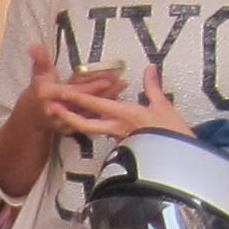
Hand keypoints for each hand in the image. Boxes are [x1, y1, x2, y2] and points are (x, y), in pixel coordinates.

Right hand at [16, 40, 126, 130]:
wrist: (34, 115)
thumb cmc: (39, 90)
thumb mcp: (38, 73)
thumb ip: (39, 59)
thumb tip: (34, 46)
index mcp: (49, 96)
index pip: (73, 91)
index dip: (90, 86)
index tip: (106, 79)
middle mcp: (58, 111)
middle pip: (86, 101)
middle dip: (104, 92)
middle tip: (122, 81)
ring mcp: (67, 121)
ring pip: (91, 110)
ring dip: (107, 99)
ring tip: (123, 86)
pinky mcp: (76, 127)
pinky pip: (92, 117)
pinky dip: (104, 107)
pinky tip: (117, 97)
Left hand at [42, 68, 193, 142]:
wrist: (181, 161)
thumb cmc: (174, 134)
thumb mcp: (164, 107)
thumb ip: (153, 87)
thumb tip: (149, 68)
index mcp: (126, 115)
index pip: (97, 104)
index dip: (77, 98)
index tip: (60, 91)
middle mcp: (118, 127)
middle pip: (85, 123)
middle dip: (66, 114)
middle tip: (47, 105)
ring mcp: (118, 139)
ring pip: (91, 129)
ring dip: (73, 121)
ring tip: (56, 111)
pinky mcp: (122, 146)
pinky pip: (102, 133)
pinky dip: (90, 125)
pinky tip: (80, 122)